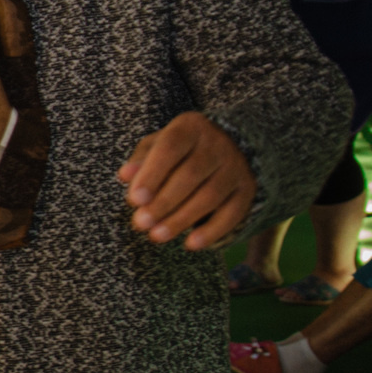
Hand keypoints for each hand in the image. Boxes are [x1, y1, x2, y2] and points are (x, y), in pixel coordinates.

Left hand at [117, 112, 255, 250]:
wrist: (229, 145)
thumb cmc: (180, 149)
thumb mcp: (158, 145)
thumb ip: (141, 160)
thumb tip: (125, 176)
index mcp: (190, 128)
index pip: (170, 148)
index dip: (152, 174)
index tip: (135, 199)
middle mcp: (217, 145)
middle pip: (190, 175)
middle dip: (163, 202)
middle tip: (141, 223)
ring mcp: (235, 167)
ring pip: (210, 196)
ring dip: (181, 219)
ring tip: (157, 235)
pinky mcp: (246, 190)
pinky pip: (232, 213)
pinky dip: (212, 231)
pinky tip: (191, 244)